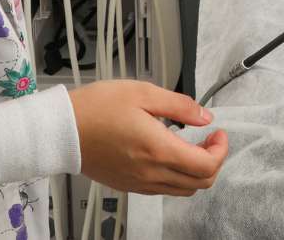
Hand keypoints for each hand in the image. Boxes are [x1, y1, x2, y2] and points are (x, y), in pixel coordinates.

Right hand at [69, 80, 228, 195]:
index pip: (206, 165)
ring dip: (196, 171)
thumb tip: (204, 116)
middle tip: (210, 140)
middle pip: (200, 183)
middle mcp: (151, 173)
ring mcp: (140, 183)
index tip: (217, 133)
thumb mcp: (142, 93)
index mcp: (158, 149)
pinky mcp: (129, 186)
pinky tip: (169, 154)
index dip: (221, 150)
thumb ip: (179, 105)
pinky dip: (177, 176)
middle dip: (214, 161)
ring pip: (184, 190)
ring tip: (192, 146)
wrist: (62, 130)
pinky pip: (163, 189)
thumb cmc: (96, 108)